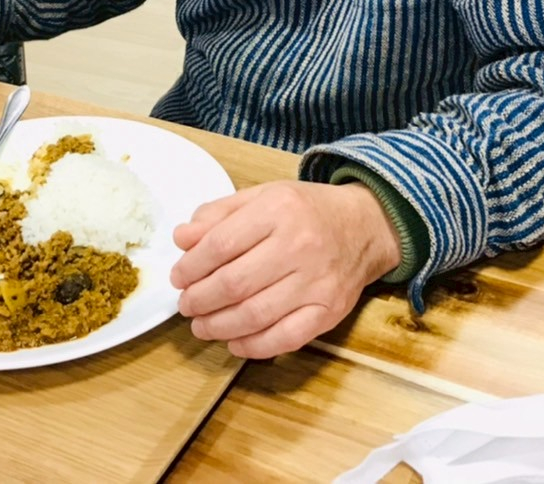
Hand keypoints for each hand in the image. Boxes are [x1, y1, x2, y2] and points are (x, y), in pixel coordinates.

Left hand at [171, 180, 401, 358]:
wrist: (365, 227)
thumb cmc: (306, 211)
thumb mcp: (262, 196)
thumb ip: (219, 214)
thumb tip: (181, 238)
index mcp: (278, 210)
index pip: (220, 245)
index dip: (191, 267)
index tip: (178, 277)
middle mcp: (299, 245)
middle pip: (234, 284)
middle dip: (199, 300)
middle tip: (186, 304)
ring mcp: (317, 282)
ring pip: (254, 315)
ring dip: (218, 326)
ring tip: (201, 325)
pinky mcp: (329, 311)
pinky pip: (285, 338)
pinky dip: (253, 346)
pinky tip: (234, 342)